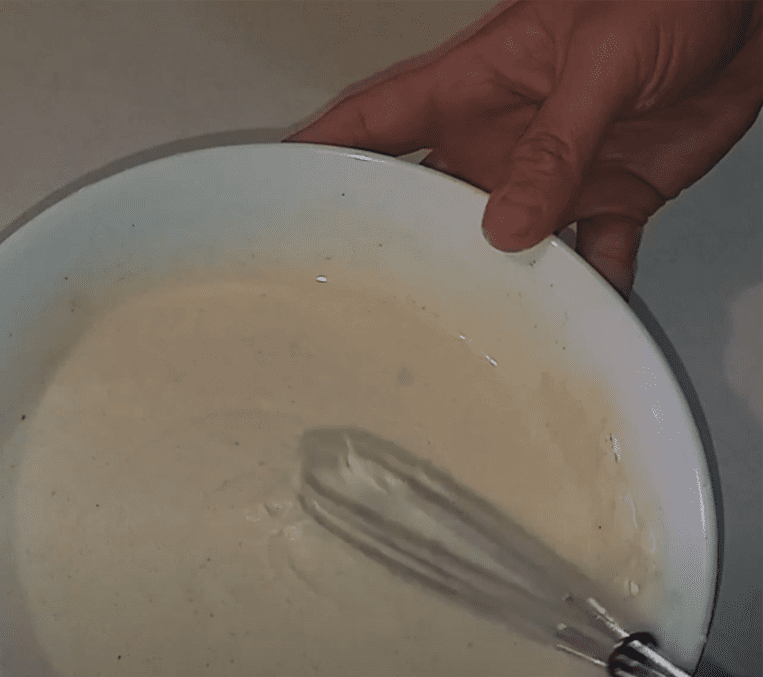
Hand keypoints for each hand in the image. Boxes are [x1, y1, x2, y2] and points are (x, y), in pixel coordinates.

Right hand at [286, 1, 761, 298]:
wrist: (751, 9)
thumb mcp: (603, 58)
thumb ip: (555, 144)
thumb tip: (505, 225)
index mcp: (477, 85)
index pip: (378, 120)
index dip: (325, 152)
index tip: (279, 185)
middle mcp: (502, 138)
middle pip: (428, 201)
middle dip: (401, 244)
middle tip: (372, 292)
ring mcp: (554, 173)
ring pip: (505, 244)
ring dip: (497, 282)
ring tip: (476, 328)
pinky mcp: (609, 197)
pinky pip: (590, 257)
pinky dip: (589, 290)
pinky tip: (583, 319)